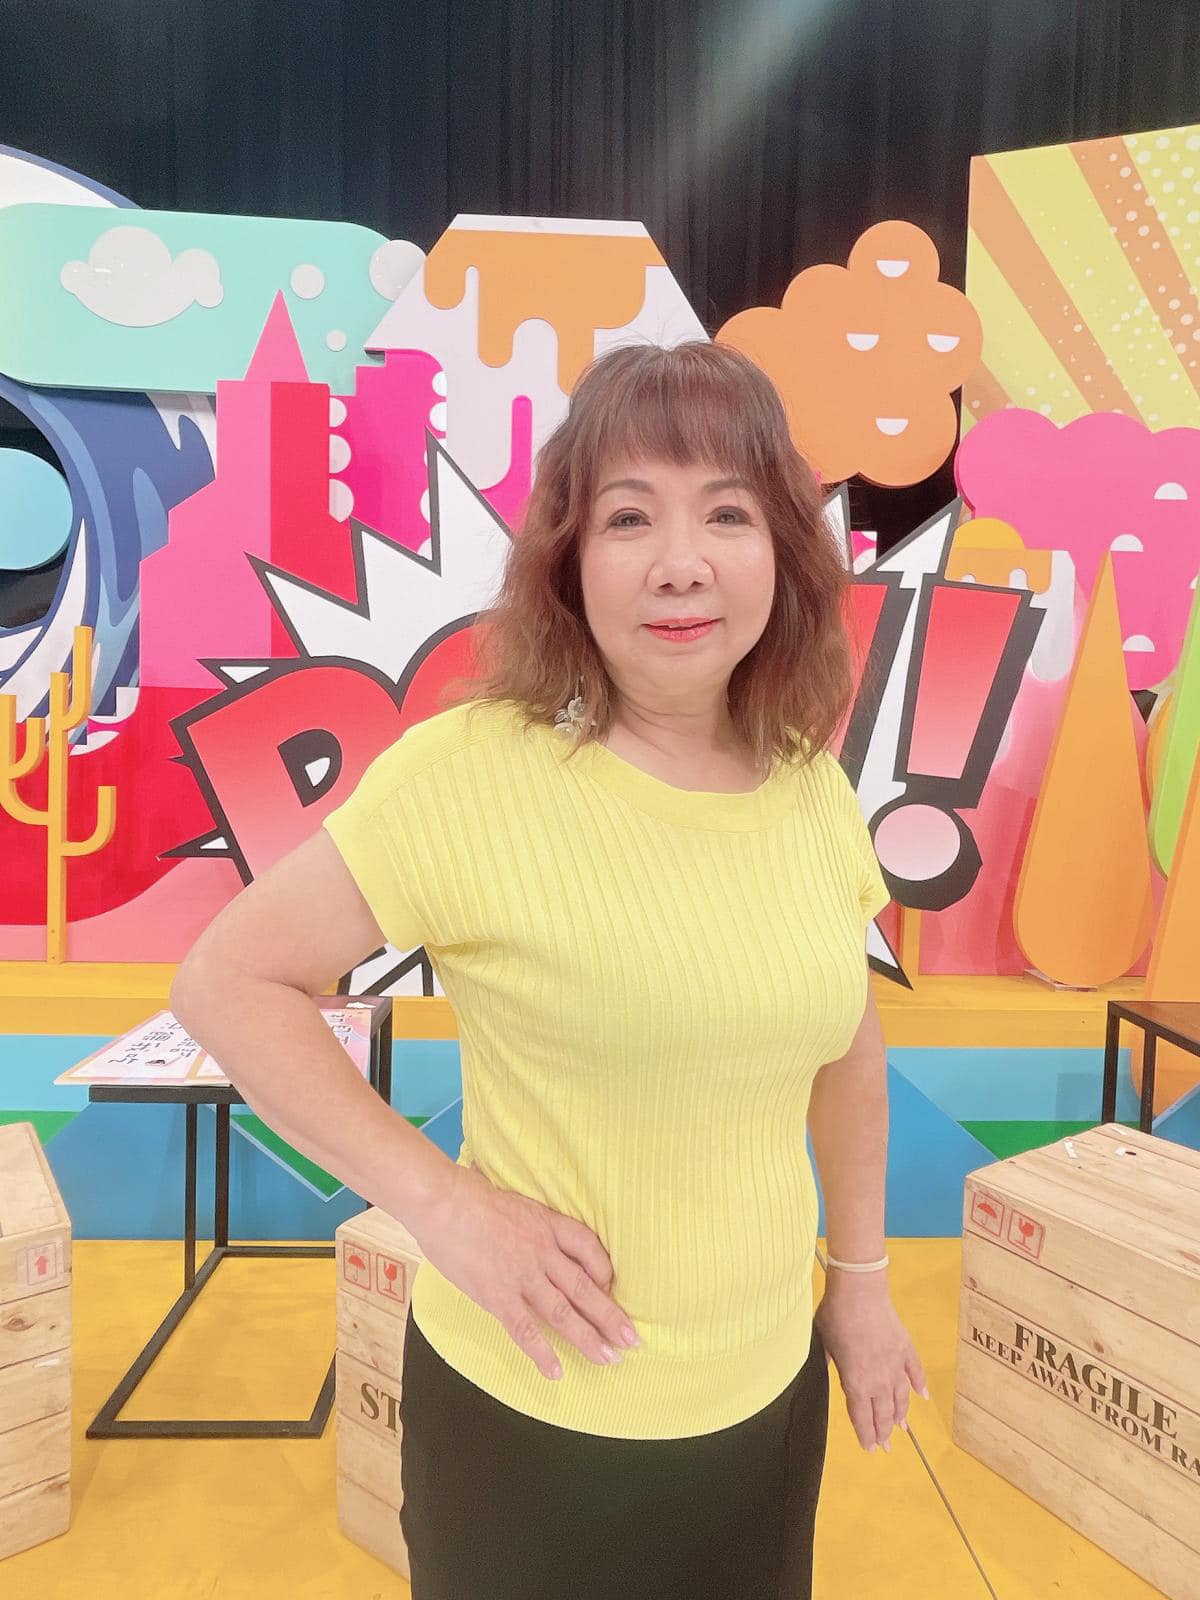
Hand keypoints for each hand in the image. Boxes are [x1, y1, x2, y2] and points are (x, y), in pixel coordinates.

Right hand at [407, 1160, 639, 1381]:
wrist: (443, 1203)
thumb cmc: (470, 1195)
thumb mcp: (513, 1201)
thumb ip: (528, 1220)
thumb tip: (525, 1221)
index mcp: (547, 1224)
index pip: (589, 1248)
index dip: (604, 1270)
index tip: (610, 1286)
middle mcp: (542, 1252)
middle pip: (585, 1287)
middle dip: (610, 1316)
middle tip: (632, 1340)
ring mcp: (522, 1275)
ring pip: (563, 1313)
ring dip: (588, 1338)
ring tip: (608, 1358)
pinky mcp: (498, 1295)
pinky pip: (525, 1330)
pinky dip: (542, 1353)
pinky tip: (556, 1372)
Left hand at [813, 1271, 928, 1452]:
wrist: (859, 1292)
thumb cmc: (835, 1317)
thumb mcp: (822, 1345)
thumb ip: (827, 1365)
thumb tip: (825, 1373)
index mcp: (856, 1383)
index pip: (862, 1417)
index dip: (866, 1435)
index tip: (870, 1448)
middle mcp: (879, 1380)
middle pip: (883, 1413)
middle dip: (884, 1432)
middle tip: (886, 1446)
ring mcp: (895, 1364)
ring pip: (901, 1397)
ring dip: (901, 1414)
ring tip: (901, 1427)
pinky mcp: (905, 1348)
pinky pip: (915, 1371)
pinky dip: (920, 1385)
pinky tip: (923, 1396)